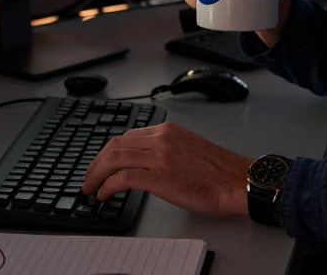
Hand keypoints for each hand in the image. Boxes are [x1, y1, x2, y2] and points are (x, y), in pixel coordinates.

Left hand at [82, 122, 253, 217]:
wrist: (238, 181)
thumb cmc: (219, 172)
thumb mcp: (187, 149)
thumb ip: (165, 150)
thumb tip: (143, 164)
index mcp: (167, 130)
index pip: (126, 136)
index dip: (107, 153)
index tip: (100, 165)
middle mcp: (161, 138)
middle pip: (114, 145)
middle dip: (96, 163)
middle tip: (88, 179)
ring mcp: (159, 155)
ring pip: (113, 159)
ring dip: (96, 175)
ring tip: (91, 189)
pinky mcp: (159, 175)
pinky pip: (122, 177)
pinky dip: (107, 186)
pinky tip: (104, 195)